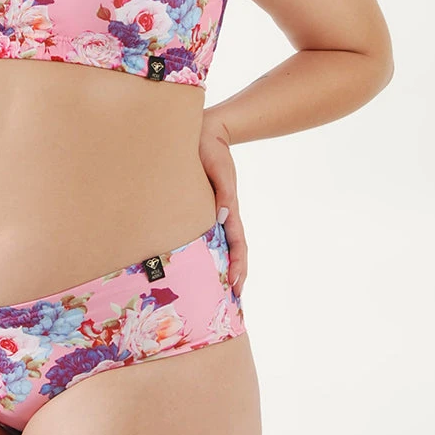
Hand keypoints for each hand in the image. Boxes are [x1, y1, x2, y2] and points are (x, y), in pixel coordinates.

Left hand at [198, 113, 247, 296]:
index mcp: (229, 209)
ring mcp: (212, 211)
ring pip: (217, 245)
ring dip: (219, 267)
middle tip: (230, 301)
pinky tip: (196, 262)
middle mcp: (222, 214)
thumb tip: (222, 218)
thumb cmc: (212, 150)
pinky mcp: (200, 205)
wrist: (205, 132)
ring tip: (217, 290)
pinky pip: (203, 233)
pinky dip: (204, 251)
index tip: (236, 286)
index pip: (237, 243)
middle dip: (233, 275)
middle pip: (231, 250)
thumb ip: (223, 192)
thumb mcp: (220, 170)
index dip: (238, 265)